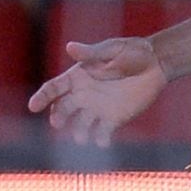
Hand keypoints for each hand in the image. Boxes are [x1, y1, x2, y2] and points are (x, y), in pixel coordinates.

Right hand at [29, 35, 167, 146]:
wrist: (156, 64)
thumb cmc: (131, 52)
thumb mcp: (112, 49)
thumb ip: (92, 53)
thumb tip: (70, 47)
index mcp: (77, 77)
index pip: (53, 88)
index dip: (42, 97)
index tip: (33, 106)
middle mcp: (82, 95)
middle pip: (63, 109)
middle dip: (59, 117)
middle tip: (58, 123)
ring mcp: (97, 109)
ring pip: (80, 124)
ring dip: (78, 132)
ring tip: (81, 139)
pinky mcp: (114, 118)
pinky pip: (103, 132)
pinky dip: (101, 139)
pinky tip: (103, 143)